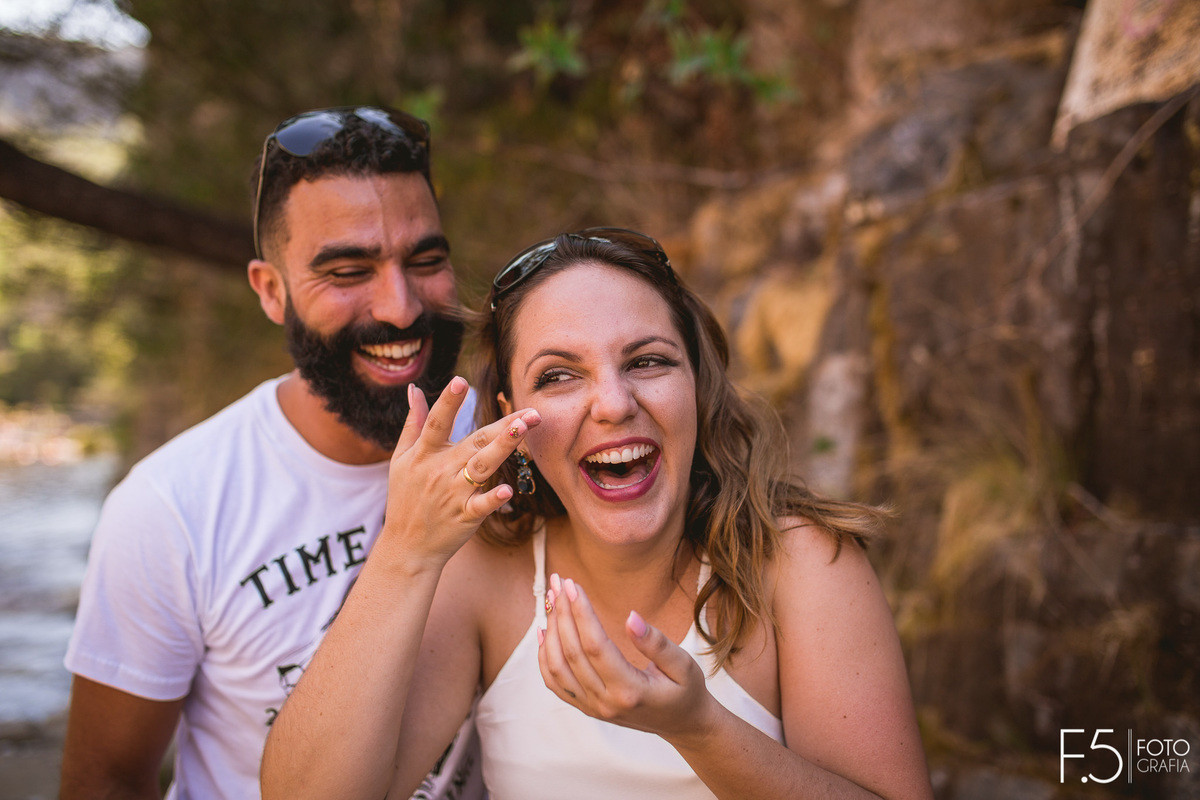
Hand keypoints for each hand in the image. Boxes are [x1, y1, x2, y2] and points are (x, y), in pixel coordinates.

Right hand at [382, 376, 539, 566]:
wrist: (406, 547)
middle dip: (502, 425)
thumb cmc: (405, 499)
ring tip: (523, 429)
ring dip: (503, 448)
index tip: (460, 381)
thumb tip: (414, 389)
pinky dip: (493, 499)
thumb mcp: (401, 460)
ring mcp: (453, 494)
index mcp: (424, 454)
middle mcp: (440, 471)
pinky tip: (507, 489)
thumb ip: (412, 423)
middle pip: (474, 442)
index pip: (436, 423)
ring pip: (482, 466)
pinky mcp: (465, 516)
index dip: (447, 402)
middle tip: (531, 411)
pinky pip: (481, 506)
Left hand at [537, 573, 712, 740]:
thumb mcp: (684, 665)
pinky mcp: (586, 707)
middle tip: (559, 581)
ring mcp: (592, 708)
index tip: (572, 584)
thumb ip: (657, 643)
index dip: (581, 612)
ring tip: (552, 597)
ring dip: (551, 629)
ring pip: (557, 667)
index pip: (595, 646)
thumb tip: (631, 617)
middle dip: (562, 612)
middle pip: (572, 653)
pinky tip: (545, 630)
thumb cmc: (687, 690)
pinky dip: (545, 655)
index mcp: (630, 691)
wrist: (682, 724)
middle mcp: (605, 703)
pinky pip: (555, 683)